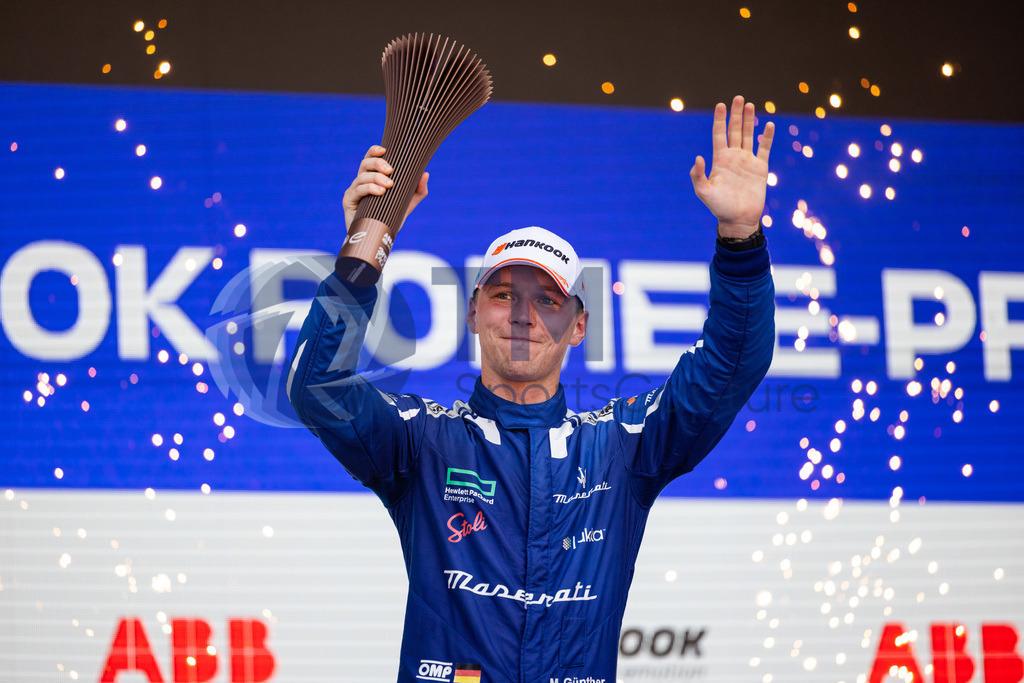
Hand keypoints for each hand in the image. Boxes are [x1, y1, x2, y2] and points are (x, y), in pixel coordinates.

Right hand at [342, 145, 428, 230]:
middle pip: (365, 164)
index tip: (385, 150)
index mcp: (372, 177)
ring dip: (376, 178)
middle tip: (390, 170)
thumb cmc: (390, 218)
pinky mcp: (348, 201)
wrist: (378, 239)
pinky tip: (380, 192)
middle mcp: (361, 181)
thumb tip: (425, 173)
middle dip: (377, 164)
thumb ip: (417, 190)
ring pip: (362, 177)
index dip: (374, 151)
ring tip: (389, 185)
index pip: (371, 159)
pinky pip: (357, 190)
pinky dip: (369, 189)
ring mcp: (353, 190)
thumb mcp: (407, 203)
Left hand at [689, 96, 774, 239]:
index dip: (719, 119)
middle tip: (738, 98)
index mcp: (720, 160)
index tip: (720, 105)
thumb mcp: (704, 192)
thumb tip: (698, 157)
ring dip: (749, 120)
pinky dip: (767, 137)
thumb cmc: (719, 207)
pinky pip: (764, 149)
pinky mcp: (760, 168)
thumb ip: (699, 175)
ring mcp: (747, 161)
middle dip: (735, 114)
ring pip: (749, 135)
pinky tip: (769, 124)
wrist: (738, 219)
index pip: (719, 134)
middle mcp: (733, 157)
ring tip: (749, 105)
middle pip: (734, 130)